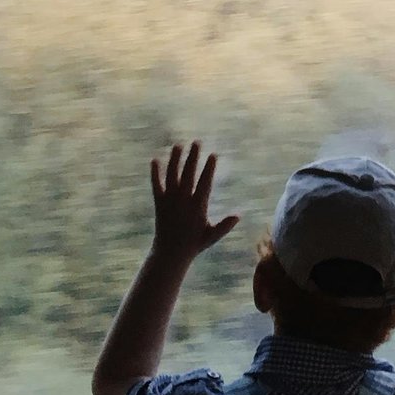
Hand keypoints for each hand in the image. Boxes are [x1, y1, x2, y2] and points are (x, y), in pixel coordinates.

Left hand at [150, 142, 239, 261]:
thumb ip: (225, 225)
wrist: (170, 253)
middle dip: (193, 157)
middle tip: (197, 142)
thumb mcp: (212, 235)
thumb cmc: (194, 244)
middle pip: (188, 174)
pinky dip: (155, 173)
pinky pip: (156, 185)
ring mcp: (170, 201)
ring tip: (177, 145)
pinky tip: (154, 160)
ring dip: (175, 160)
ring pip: (172, 175)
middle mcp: (183, 200)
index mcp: (198, 206)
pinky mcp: (159, 203)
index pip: (205, 182)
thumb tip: (239, 215)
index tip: (213, 155)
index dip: (209, 168)